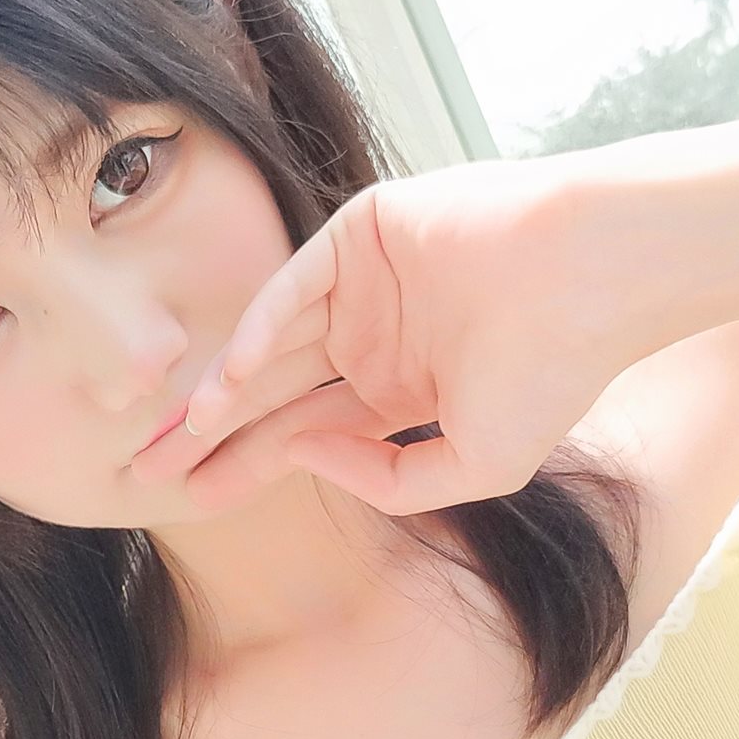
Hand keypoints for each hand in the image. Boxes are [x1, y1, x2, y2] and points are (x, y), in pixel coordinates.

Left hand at [135, 154, 635, 515]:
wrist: (592, 277)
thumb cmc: (552, 372)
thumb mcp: (476, 466)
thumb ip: (389, 480)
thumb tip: (306, 457)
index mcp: (401, 389)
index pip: (306, 432)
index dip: (248, 466)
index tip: (191, 502)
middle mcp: (374, 337)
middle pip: (273, 394)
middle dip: (213, 437)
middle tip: (146, 474)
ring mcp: (365, 286)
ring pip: (273, 346)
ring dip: (223, 390)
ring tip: (171, 438)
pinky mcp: (361, 236)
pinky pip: (294, 289)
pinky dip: (261, 331)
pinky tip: (228, 379)